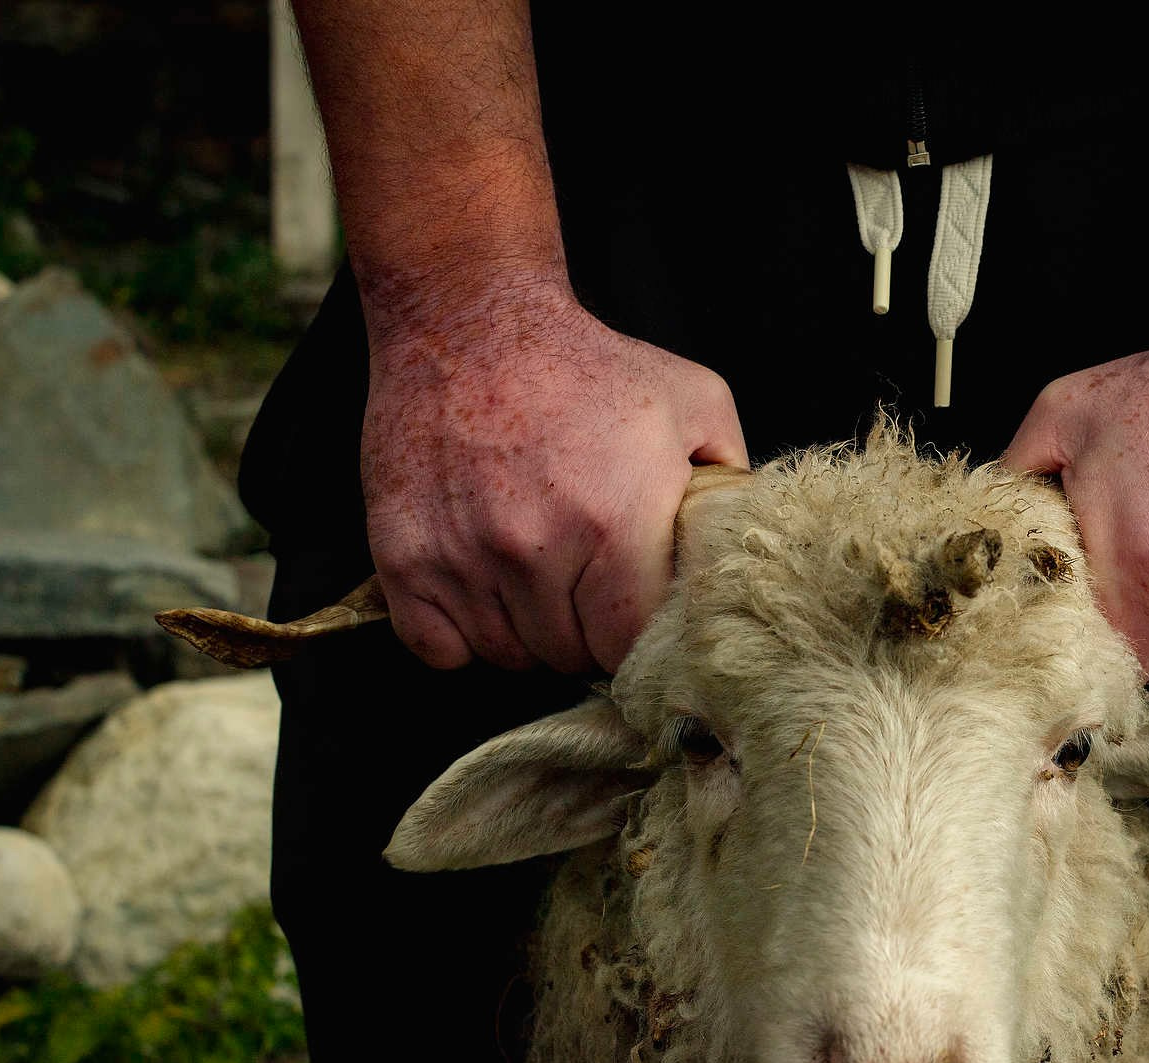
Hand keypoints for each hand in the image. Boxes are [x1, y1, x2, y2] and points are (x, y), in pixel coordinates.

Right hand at [360, 277, 745, 673]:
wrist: (468, 321)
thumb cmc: (586, 363)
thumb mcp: (693, 400)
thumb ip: (731, 478)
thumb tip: (746, 543)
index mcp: (616, 524)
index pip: (630, 646)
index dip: (637, 637)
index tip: (632, 614)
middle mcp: (536, 550)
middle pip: (570, 656)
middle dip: (583, 632)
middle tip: (583, 588)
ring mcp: (464, 559)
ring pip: (506, 655)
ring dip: (525, 633)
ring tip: (534, 577)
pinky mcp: (403, 558)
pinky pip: (438, 650)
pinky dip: (458, 636)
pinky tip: (481, 591)